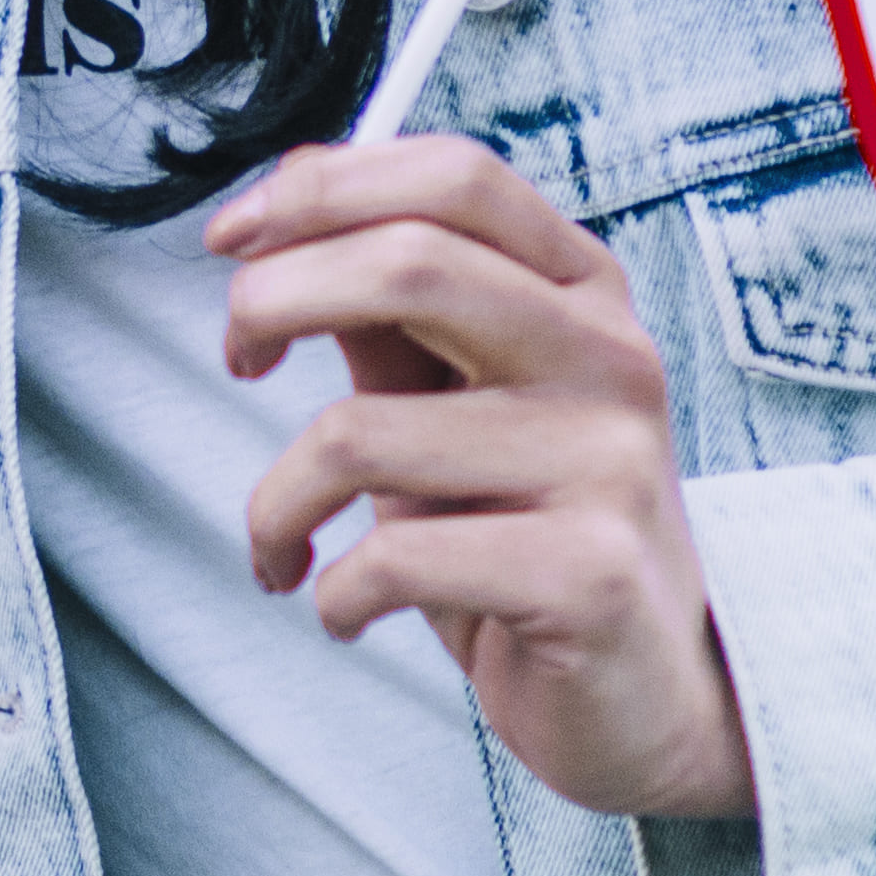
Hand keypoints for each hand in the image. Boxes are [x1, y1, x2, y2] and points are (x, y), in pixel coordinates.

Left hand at [211, 136, 757, 824]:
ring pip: (361, 431)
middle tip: (239, 361)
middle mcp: (611, 358)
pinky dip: (332, 592)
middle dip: (271, 300)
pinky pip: (396, 557)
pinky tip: (346, 611)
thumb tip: (285, 198)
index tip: (229, 240)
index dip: (322, 189)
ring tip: (282, 541)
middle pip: (408, 261)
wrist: (647, 699)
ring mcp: (610, 464)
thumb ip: (389, 309)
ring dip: (275, 501)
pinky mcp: (589, 576)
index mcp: (584, 291)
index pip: (454, 176)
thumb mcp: (455, 404)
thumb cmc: (528, 532)